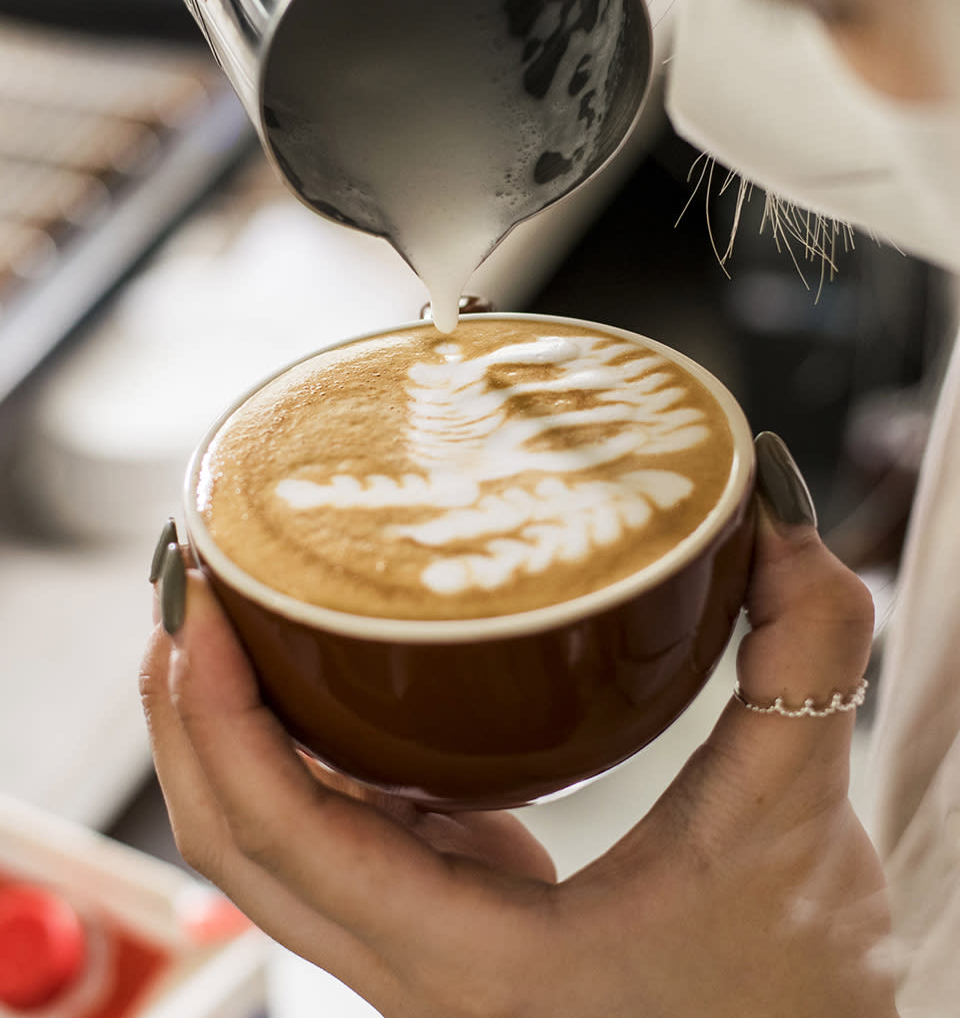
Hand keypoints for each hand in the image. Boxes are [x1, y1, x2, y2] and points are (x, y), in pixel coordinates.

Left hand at [142, 435, 897, 1017]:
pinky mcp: (457, 926)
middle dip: (189, 717)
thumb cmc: (794, 1002)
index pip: (283, 834)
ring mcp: (431, 952)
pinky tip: (326, 688)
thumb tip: (778, 517)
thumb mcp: (800, 814)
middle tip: (190, 587)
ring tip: (231, 618)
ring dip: (232, 739)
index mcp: (472, 961)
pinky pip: (340, 842)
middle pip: (240, 851)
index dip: (219, 713)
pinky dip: (302, 762)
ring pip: (276, 853)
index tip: (202, 600)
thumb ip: (806, 651)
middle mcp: (423, 971)